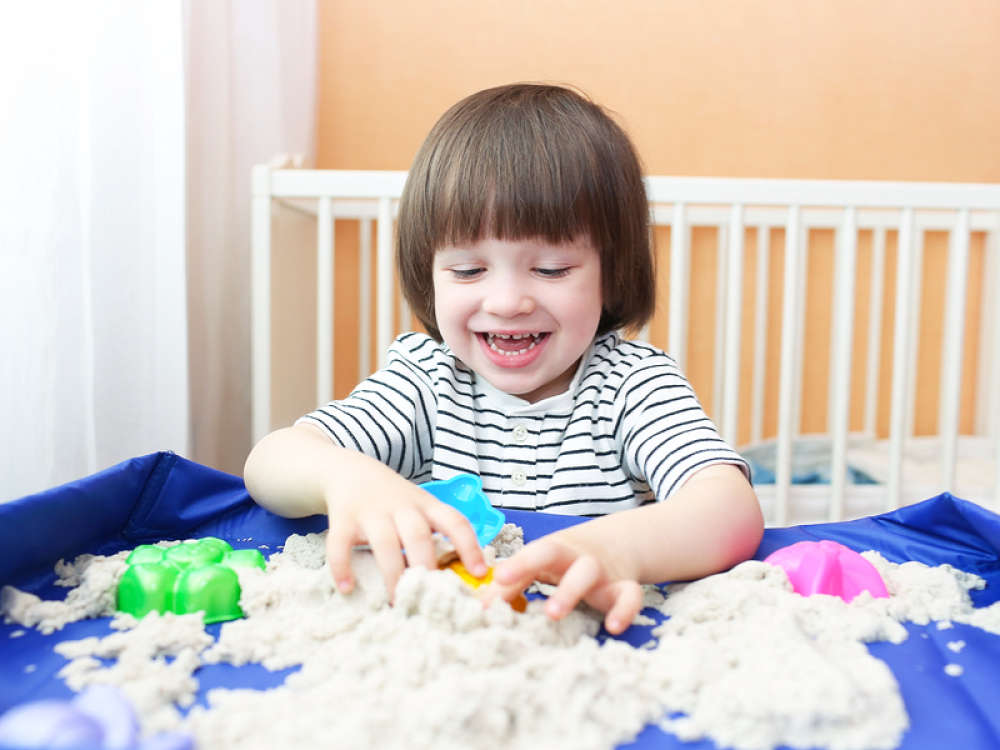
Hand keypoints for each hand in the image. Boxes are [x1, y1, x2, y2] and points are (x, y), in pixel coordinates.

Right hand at [325, 473, 486, 598]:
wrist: (349, 471)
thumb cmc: (393, 500)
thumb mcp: (420, 507)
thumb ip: (435, 535)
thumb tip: (460, 579)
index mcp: (427, 506)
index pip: (455, 521)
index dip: (470, 546)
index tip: (480, 573)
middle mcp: (401, 507)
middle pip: (418, 536)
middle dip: (426, 567)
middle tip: (431, 599)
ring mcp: (371, 512)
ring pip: (385, 543)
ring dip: (392, 574)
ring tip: (396, 602)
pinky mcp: (343, 518)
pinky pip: (340, 544)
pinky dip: (342, 566)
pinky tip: (347, 588)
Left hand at [484, 534, 642, 634]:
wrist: (617, 543)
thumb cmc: (565, 559)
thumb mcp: (539, 565)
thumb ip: (512, 584)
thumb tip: (481, 607)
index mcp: (552, 550)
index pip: (533, 552)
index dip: (517, 564)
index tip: (499, 578)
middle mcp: (574, 556)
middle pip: (557, 555)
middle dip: (535, 570)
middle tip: (529, 602)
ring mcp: (600, 570)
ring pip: (587, 574)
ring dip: (570, 592)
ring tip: (553, 615)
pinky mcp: (623, 586)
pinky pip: (629, 596)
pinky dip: (624, 610)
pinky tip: (613, 627)